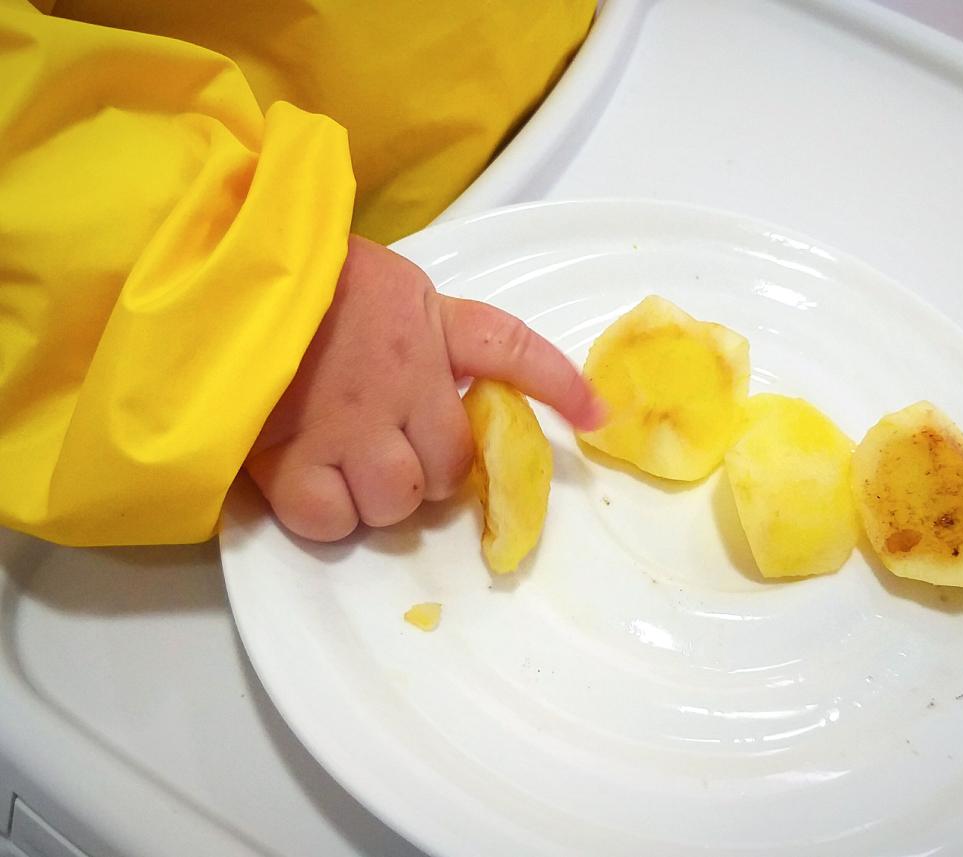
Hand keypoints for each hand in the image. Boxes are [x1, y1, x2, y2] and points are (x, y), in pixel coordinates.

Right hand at [245, 235, 603, 540]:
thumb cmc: (298, 277)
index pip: (512, 351)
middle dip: (430, 471)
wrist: (214, 276)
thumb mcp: (382, 282)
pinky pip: (333, 521)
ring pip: (398, 503)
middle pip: (451, 466)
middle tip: (391, 449)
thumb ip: (430, 330)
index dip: (561, 385)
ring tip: (343, 465)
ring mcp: (347, 425)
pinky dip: (327, 514)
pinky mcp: (289, 459)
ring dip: (379, 498)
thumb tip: (466, 384)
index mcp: (425, 327)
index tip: (598, 414)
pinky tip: (308, 481)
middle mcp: (401, 382)